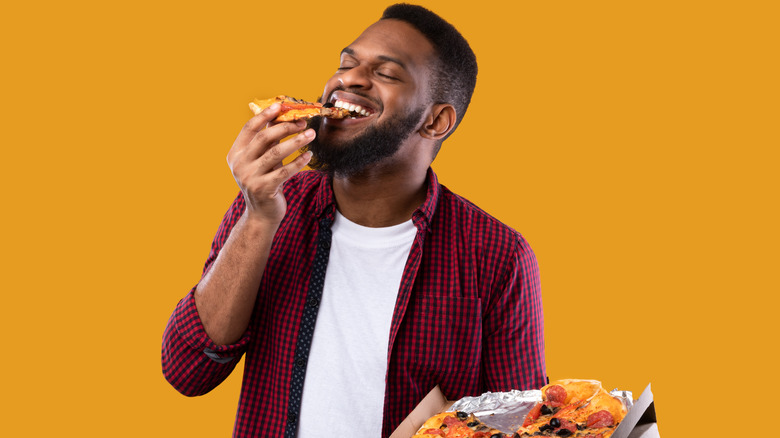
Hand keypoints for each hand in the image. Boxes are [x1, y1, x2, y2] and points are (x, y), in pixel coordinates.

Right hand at [227, 103, 314, 225]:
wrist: (261, 214)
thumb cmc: (264, 181)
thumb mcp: (261, 160)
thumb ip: (267, 140)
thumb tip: (280, 114)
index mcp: (236, 153)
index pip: (249, 128)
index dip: (264, 115)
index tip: (281, 105)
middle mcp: (239, 164)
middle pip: (264, 138)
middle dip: (286, 127)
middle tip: (303, 122)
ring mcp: (250, 177)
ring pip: (276, 153)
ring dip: (296, 141)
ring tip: (311, 134)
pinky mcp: (264, 189)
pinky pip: (285, 171)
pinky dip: (299, 161)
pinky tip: (309, 156)